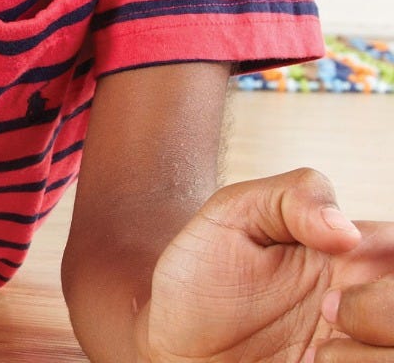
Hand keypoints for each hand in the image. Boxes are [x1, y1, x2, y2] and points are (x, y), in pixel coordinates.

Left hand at [139, 168, 393, 361]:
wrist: (172, 341)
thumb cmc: (203, 272)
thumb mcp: (233, 214)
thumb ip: (291, 197)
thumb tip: (347, 230)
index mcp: (354, 253)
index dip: (387, 264)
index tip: (341, 270)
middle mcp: (369, 304)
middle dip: (384, 313)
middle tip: (327, 312)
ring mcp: (358, 348)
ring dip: (369, 356)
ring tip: (314, 355)